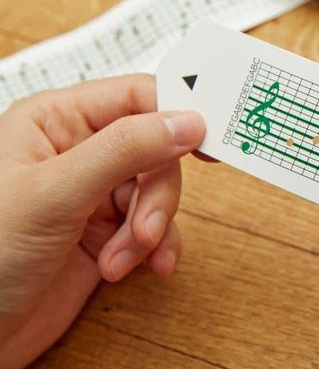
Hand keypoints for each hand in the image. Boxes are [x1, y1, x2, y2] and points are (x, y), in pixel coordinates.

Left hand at [0, 75, 204, 368]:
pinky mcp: (106, 233)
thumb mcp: (55, 194)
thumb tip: (188, 122)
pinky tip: (138, 269)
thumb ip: (124, 150)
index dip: (177, 115)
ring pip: (157, 192)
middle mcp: (79, 152)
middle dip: (156, 196)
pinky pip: (153, 228)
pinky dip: (153, 249)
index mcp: (57, 122)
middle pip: (156, 150)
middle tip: (144, 231)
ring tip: (122, 261)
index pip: (136, 98)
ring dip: (150, 229)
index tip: (211, 141)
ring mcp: (94, 195)